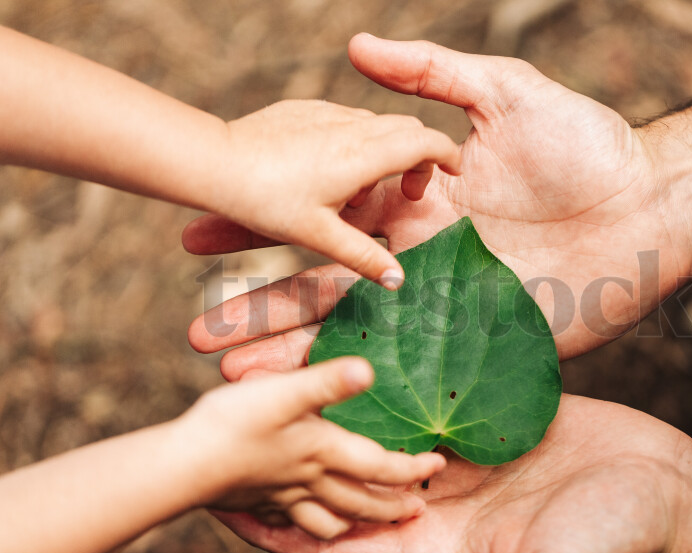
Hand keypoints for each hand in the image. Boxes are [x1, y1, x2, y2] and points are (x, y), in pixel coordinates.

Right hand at [177, 358, 445, 539]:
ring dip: (353, 522)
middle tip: (416, 508)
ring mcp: (282, 497)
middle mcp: (309, 481)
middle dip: (393, 508)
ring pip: (329, 522)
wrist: (178, 465)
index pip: (382, 468)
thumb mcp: (284, 394)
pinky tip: (303, 516)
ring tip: (367, 519)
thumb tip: (370, 370)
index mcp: (323, 453)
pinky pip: (290, 524)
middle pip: (362, 504)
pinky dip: (306, 526)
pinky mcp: (256, 503)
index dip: (413, 468)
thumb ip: (327, 383)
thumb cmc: (231, 425)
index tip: (438, 465)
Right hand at [184, 34, 691, 377]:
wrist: (652, 205)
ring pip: (361, 336)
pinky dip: (366, 385)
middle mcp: (422, 262)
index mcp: (417, 205)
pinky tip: (318, 405)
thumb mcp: (506, 94)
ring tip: (236, 380)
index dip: (266, 230)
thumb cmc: (586, 146)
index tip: (202, 240)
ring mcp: (450, 309)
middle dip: (262, 311)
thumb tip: (355, 46)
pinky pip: (416, 370)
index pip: (323, 219)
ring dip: (298, 357)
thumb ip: (432, 75)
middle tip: (199, 335)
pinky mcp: (483, 345)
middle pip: (328, 289)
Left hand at [191, 99, 461, 288]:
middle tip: (410, 191)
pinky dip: (355, 141)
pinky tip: (329, 172)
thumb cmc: (266, 199)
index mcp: (364, 155)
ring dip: (383, 150)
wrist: (212, 160)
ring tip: (359, 193)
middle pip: (406, 128)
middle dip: (418, 154)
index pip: (425, 142)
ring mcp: (327, 112)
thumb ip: (365, 256)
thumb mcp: (320, 234)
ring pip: (376, 123)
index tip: (455, 170)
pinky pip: (345, 119)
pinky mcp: (304, 108)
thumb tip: (399, 280)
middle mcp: (351, 126)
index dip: (446, 154)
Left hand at [212, 393, 691, 552]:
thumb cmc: (609, 538)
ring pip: (373, 428)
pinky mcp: (480, 413)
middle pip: (342, 482)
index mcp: (432, 545)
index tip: (219, 508)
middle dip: (287, 462)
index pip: (337, 542)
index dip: (277, 529)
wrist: (663, 487)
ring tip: (269, 372)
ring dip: (325, 409)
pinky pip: (420, 392)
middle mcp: (433, 499)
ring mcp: (456, 453)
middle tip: (225, 428)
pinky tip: (349, 341)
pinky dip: (384, 374)